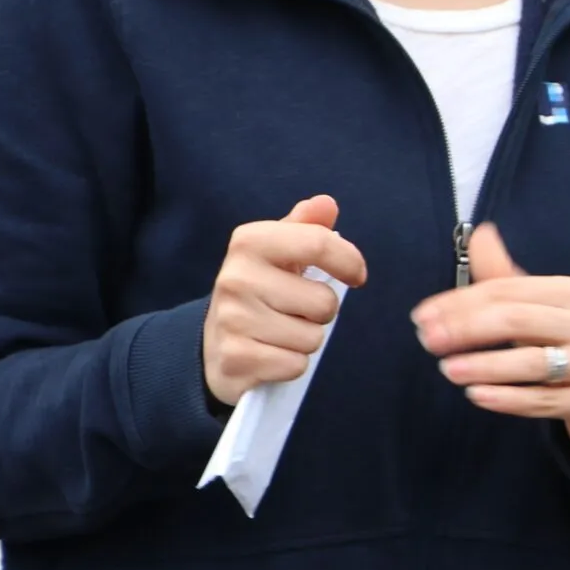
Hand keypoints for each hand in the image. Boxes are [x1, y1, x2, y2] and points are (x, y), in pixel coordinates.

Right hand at [202, 195, 368, 407]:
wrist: (214, 343)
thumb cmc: (260, 290)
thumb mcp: (278, 252)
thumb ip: (306, 227)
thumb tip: (326, 204)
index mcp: (249, 242)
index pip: (318, 243)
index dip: (349, 261)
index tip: (356, 275)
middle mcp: (236, 278)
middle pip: (324, 302)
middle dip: (321, 311)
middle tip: (295, 310)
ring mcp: (232, 320)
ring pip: (313, 338)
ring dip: (306, 339)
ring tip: (280, 331)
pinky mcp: (236, 359)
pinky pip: (296, 365)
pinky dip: (292, 364)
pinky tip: (270, 354)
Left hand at [411, 224, 569, 457]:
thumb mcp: (544, 309)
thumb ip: (506, 278)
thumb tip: (480, 233)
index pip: (510, 290)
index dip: (462, 302)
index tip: (423, 316)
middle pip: (520, 320)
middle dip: (467, 329)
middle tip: (428, 341)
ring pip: (534, 363)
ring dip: (485, 365)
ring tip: (448, 369)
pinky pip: (547, 400)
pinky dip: (509, 399)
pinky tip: (477, 395)